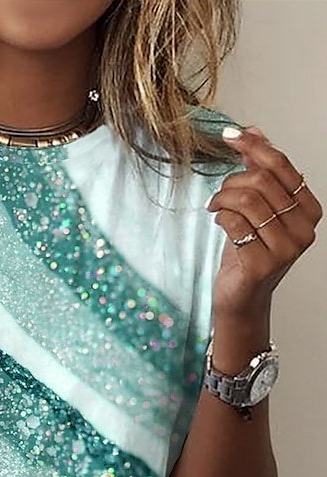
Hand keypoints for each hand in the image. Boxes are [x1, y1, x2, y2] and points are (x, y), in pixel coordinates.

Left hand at [206, 125, 322, 319]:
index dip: (254, 146)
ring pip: (248, 200)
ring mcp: (286, 249)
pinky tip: (218, 222)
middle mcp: (304, 229)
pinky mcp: (263, 264)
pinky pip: (235, 223)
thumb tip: (254, 131)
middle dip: (232, 181)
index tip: (230, 135)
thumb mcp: (256, 208)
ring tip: (215, 207)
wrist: (241, 297)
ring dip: (223, 198)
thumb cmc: (248, 252)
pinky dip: (221, 217)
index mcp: (308, 210)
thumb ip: (258, 171)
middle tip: (219, 194)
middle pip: (262, 181)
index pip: (282, 166)